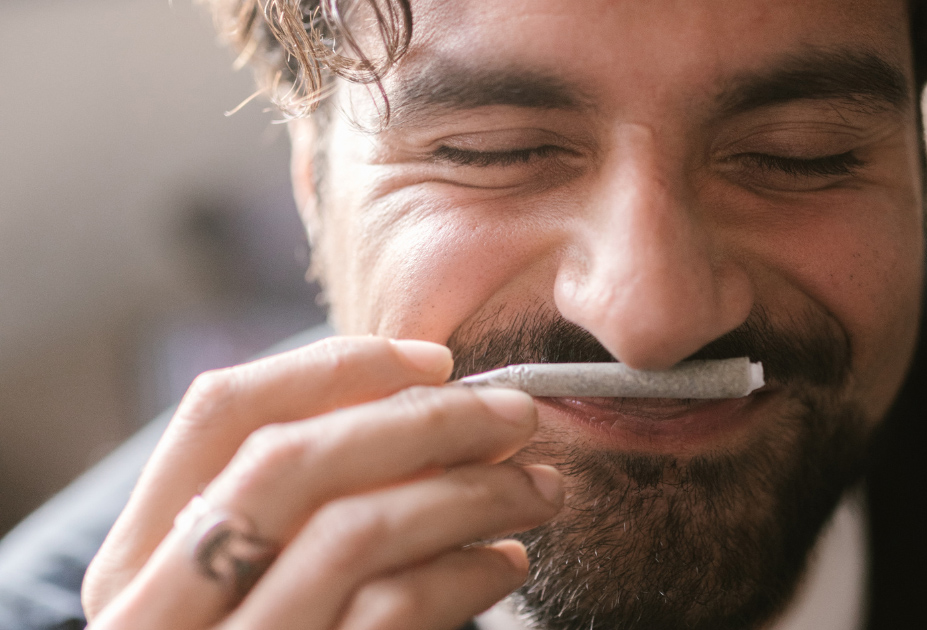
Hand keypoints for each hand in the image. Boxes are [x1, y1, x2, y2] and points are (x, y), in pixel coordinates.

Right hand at [81, 336, 562, 629]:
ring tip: (537, 487)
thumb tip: (425, 415)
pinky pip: (394, 612)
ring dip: (469, 492)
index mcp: (137, 563)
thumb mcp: (247, 586)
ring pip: (355, 531)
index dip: (334, 367)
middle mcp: (158, 612)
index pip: (217, 414)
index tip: (434, 359)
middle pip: (292, 461)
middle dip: (424, 422)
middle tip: (516, 414)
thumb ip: (302, 509)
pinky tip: (506, 564)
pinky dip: (466, 571)